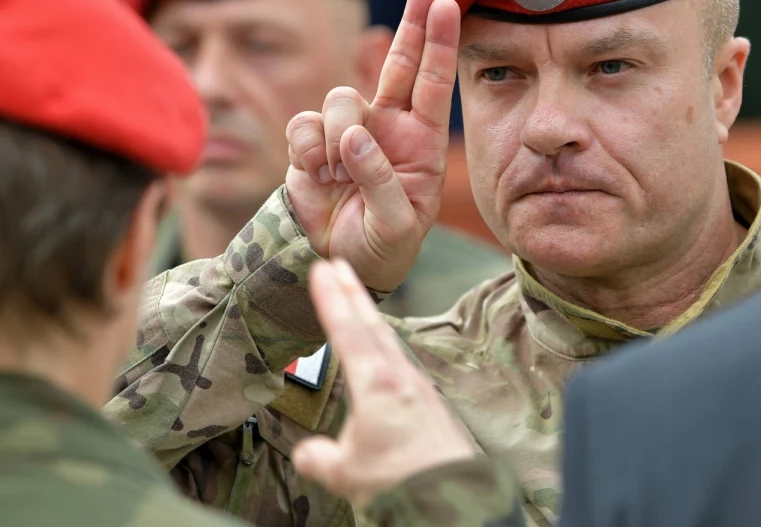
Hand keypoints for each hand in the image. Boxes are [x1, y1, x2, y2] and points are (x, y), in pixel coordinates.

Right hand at [285, 0, 458, 291]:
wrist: (337, 262)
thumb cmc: (383, 245)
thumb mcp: (397, 226)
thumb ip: (383, 184)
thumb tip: (356, 137)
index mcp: (422, 142)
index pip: (434, 83)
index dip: (440, 42)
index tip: (447, 3)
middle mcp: (388, 126)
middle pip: (400, 61)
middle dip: (413, 21)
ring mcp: (348, 130)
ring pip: (341, 96)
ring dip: (339, 132)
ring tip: (339, 173)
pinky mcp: (310, 142)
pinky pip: (303, 123)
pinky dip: (307, 147)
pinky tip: (316, 174)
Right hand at [291, 260, 477, 509]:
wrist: (453, 497)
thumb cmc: (401, 481)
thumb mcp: (347, 472)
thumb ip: (322, 458)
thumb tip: (307, 454)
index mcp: (377, 385)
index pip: (348, 332)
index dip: (332, 300)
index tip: (322, 269)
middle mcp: (400, 378)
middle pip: (371, 326)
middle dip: (353, 294)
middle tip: (338, 264)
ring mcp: (418, 389)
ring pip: (389, 342)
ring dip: (369, 317)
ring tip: (357, 299)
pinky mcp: (430, 405)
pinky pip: (402, 363)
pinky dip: (387, 346)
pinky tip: (385, 353)